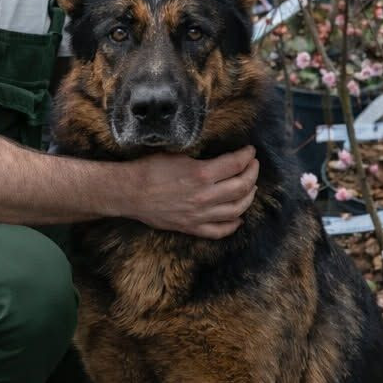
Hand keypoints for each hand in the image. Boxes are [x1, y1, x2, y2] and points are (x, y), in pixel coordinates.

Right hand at [126, 145, 258, 237]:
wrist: (130, 193)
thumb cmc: (150, 170)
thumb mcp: (179, 156)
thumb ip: (203, 160)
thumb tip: (221, 158)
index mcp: (202, 174)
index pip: (236, 164)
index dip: (247, 156)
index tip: (250, 151)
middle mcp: (205, 196)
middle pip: (242, 187)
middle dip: (252, 174)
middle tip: (252, 166)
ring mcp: (200, 215)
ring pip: (236, 210)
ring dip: (248, 197)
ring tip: (249, 188)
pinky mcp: (191, 227)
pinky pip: (219, 231)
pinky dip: (233, 225)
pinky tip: (238, 218)